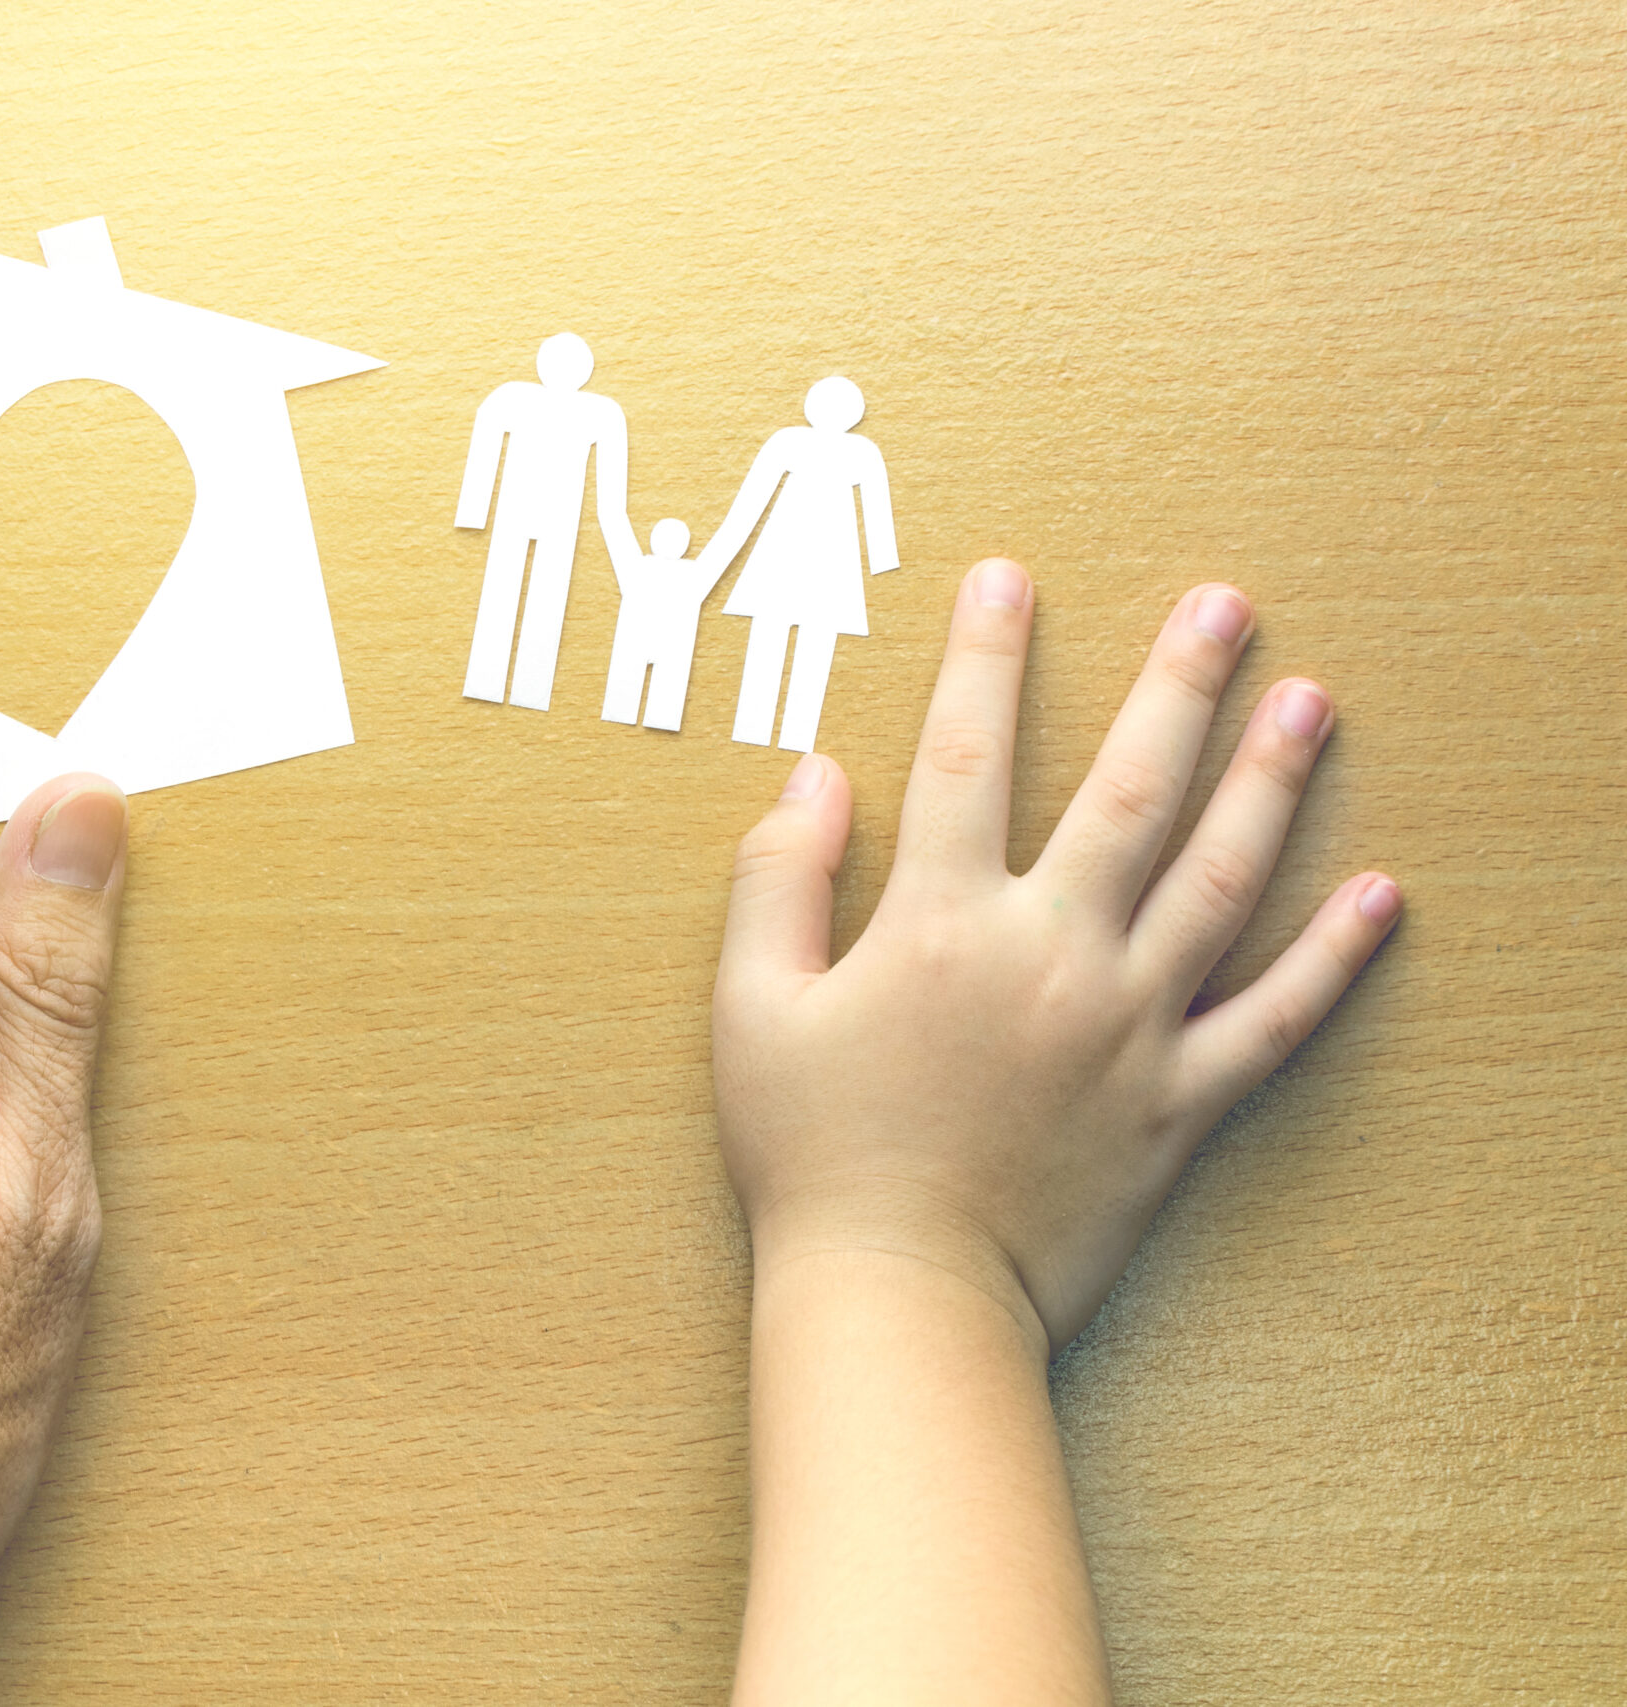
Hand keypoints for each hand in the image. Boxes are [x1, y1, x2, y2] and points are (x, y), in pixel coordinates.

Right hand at [715, 558, 1398, 1352]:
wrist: (903, 1293)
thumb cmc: (813, 1154)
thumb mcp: (753, 1009)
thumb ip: (778, 880)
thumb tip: (814, 776)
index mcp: (940, 921)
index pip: (968, 756)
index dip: (986, 658)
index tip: (1009, 580)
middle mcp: (1051, 952)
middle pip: (1129, 791)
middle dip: (1179, 687)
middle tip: (1225, 607)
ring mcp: (1131, 1024)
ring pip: (1220, 879)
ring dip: (1271, 783)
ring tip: (1311, 703)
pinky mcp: (1180, 1101)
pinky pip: (1276, 1019)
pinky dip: (1331, 958)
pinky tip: (1379, 896)